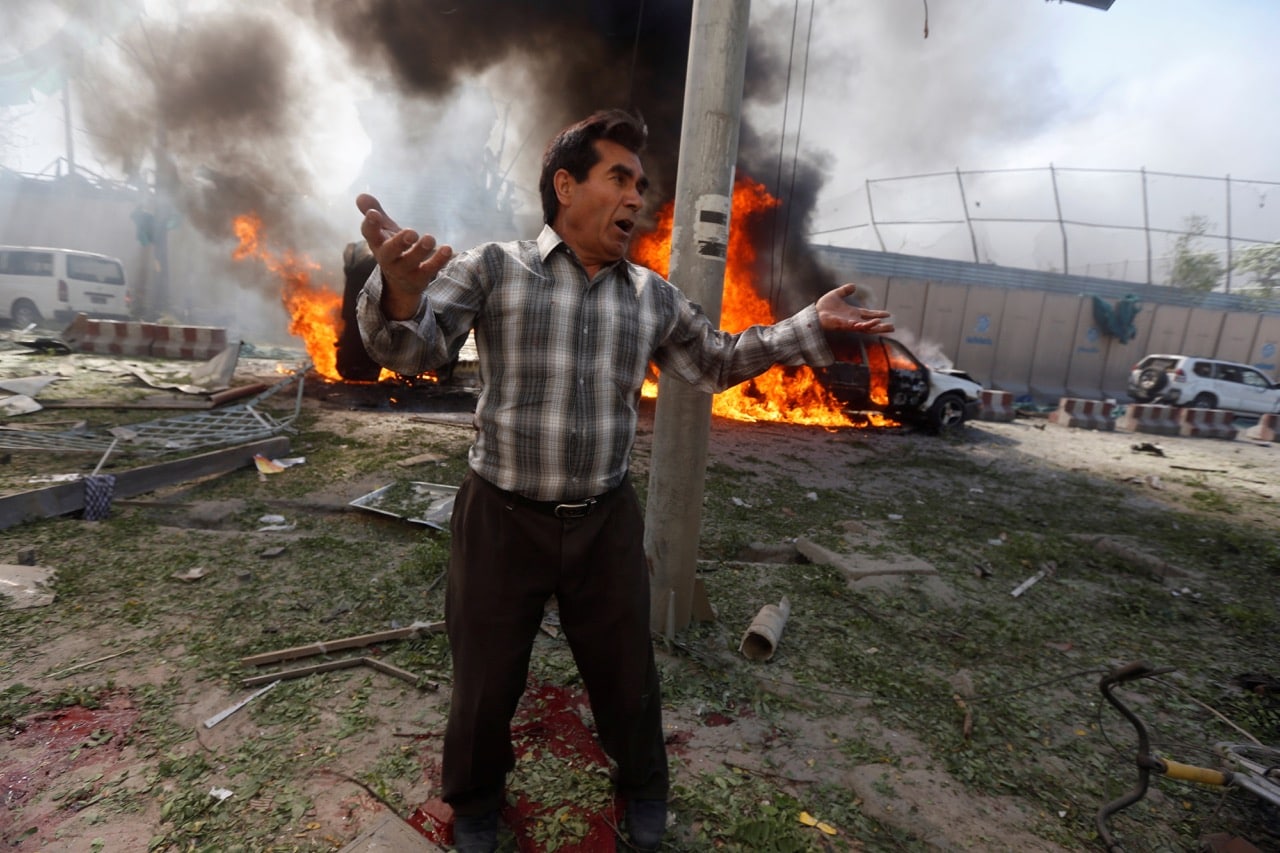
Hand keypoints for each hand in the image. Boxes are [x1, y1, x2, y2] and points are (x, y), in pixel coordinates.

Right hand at [357, 193, 452, 318]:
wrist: (401, 284)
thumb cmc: (393, 249)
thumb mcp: (384, 232)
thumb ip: (376, 214)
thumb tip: (361, 195)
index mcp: (377, 244)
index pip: (369, 234)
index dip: (370, 225)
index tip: (374, 214)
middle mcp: (388, 258)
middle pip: (389, 252)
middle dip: (399, 242)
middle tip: (411, 232)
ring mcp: (404, 270)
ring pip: (410, 262)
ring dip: (420, 250)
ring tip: (429, 238)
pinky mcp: (420, 278)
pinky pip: (429, 270)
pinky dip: (439, 260)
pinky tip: (447, 249)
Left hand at [816, 283, 894, 334]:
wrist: (813, 313)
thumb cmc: (823, 307)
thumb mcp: (836, 294)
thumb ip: (844, 290)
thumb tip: (854, 286)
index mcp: (852, 314)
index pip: (868, 315)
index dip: (878, 314)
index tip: (889, 314)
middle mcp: (853, 320)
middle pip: (871, 325)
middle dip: (882, 327)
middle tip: (893, 327)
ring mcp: (850, 324)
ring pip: (867, 328)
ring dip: (878, 327)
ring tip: (889, 327)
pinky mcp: (845, 326)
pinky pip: (858, 327)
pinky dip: (867, 325)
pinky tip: (875, 322)